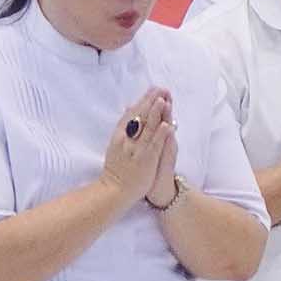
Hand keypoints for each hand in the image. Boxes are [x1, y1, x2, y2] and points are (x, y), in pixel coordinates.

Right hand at [103, 88, 176, 208]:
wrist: (113, 191)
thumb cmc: (117, 168)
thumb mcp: (117, 144)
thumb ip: (124, 126)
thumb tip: (129, 107)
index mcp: (120, 136)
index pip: (132, 114)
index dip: (143, 101)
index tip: (153, 89)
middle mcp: (127, 140)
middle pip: (140, 117)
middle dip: (151, 102)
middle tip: (161, 88)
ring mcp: (136, 150)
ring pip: (147, 128)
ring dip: (156, 113)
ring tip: (164, 100)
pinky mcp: (145, 160)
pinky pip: (153, 145)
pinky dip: (160, 134)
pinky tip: (168, 125)